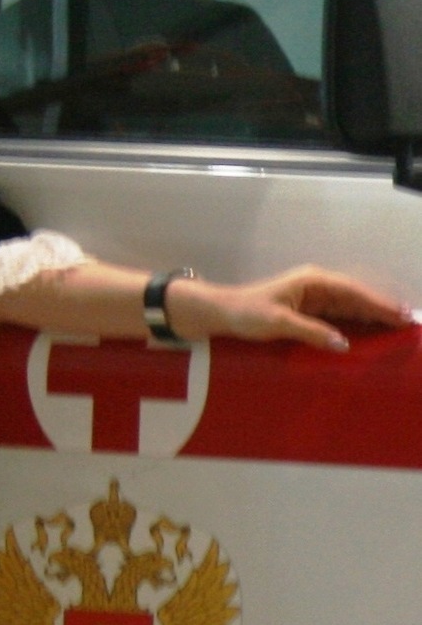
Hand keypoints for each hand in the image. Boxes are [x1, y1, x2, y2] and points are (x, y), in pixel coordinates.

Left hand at [168, 266, 414, 350]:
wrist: (220, 313)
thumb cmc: (246, 314)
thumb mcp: (279, 324)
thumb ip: (312, 332)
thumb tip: (343, 343)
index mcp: (313, 281)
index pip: (353, 291)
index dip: (378, 304)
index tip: (399, 315)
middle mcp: (316, 285)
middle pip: (356, 297)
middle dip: (381, 309)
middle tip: (406, 323)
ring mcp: (312, 297)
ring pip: (349, 306)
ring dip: (371, 316)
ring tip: (395, 328)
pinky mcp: (306, 310)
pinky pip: (337, 315)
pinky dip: (354, 323)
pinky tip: (367, 333)